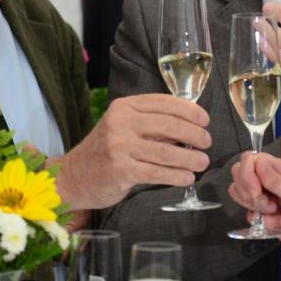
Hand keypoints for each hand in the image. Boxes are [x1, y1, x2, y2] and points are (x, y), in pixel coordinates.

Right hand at [50, 95, 211, 209]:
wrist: (74, 176)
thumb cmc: (106, 151)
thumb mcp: (124, 127)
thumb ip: (151, 124)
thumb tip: (190, 127)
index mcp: (125, 107)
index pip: (164, 102)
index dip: (190, 111)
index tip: (205, 121)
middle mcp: (121, 122)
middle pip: (169, 124)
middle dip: (194, 134)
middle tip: (207, 143)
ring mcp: (119, 146)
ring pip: (166, 150)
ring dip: (190, 158)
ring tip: (202, 162)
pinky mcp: (120, 170)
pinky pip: (156, 172)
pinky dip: (176, 176)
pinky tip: (186, 178)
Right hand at [229, 153, 280, 251]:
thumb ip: (276, 181)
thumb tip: (257, 163)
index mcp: (278, 169)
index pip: (250, 159)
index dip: (247, 174)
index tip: (256, 191)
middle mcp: (266, 178)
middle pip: (239, 173)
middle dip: (247, 192)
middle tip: (265, 203)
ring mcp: (262, 195)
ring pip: (239, 193)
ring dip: (255, 207)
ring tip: (274, 211)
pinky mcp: (259, 212)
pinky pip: (248, 214)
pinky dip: (263, 222)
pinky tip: (279, 222)